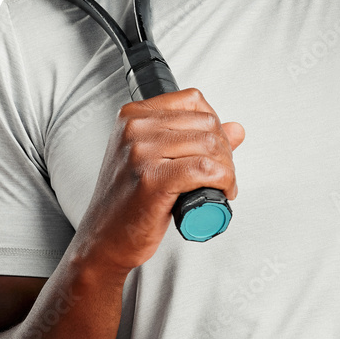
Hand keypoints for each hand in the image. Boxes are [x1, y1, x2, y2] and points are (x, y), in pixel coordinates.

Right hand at [78, 88, 244, 273]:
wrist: (103, 239)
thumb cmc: (128, 201)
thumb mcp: (157, 159)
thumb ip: (195, 138)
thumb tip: (236, 129)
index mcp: (133, 116)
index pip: (193, 99)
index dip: (214, 123)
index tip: (216, 147)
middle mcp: (135, 129)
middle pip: (206, 123)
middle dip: (225, 150)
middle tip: (223, 173)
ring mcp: (141, 153)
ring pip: (210, 146)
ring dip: (227, 169)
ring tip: (222, 185)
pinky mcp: (153, 180)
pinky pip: (205, 170)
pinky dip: (223, 181)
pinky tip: (221, 192)